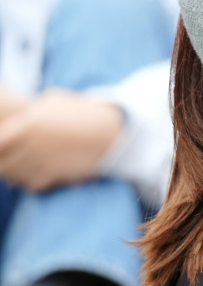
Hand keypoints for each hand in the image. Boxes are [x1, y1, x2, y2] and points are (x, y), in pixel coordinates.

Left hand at [0, 89, 123, 191]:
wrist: (109, 130)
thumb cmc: (81, 111)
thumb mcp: (54, 100)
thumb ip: (32, 108)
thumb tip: (21, 113)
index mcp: (28, 124)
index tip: (4, 146)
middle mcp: (32, 143)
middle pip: (3, 162)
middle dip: (4, 162)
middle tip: (10, 160)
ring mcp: (44, 160)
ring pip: (15, 176)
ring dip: (16, 174)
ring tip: (22, 169)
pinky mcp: (56, 174)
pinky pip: (33, 184)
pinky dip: (31, 182)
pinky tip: (36, 175)